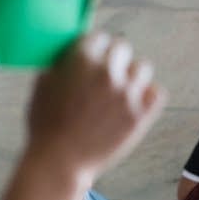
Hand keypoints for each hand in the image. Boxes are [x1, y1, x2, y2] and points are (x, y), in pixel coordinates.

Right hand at [27, 33, 165, 182]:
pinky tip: (134, 103)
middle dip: (114, 60)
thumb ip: (60, 61)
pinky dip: (148, 95)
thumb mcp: (42, 84)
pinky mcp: (140, 115)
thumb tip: (72, 48)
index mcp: (81, 59)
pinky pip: (156, 92)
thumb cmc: (45, 125)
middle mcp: (107, 72)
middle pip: (122, 48)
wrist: (59, 162)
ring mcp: (126, 93)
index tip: (93, 60)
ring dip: (132, 76)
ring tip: (120, 91)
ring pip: (142, 68)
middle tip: (106, 76)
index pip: (99, 37)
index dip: (95, 49)